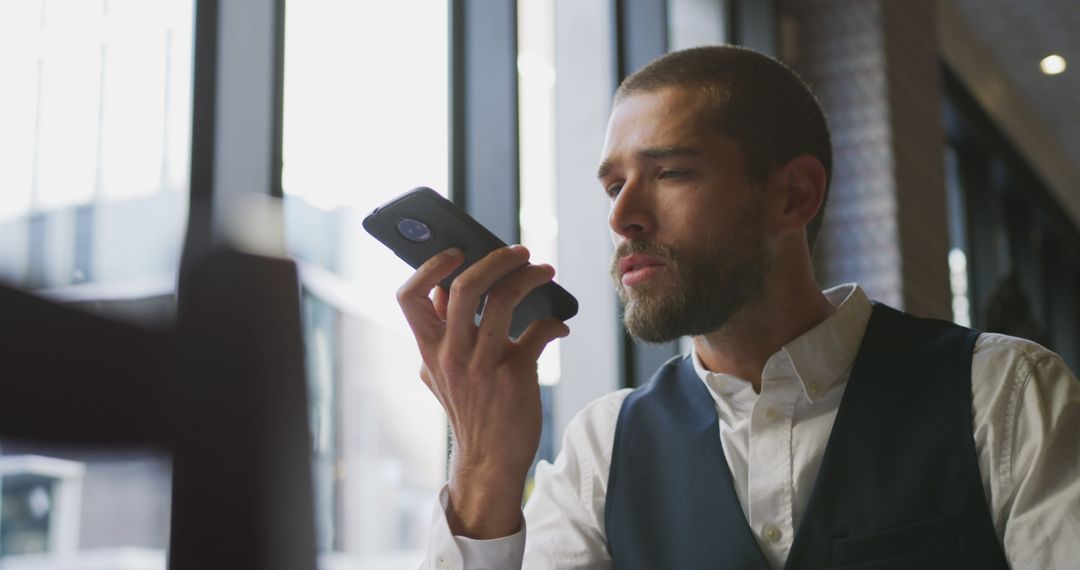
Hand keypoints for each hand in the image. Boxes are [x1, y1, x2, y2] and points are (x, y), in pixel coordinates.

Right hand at [396, 245, 569, 537]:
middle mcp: (451, 354)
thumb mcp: (438, 372)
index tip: (456, 251)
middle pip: (464, 287)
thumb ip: (439, 332)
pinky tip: (559, 324)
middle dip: (496, 259)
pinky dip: (554, 322)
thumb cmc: (469, 410)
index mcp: (429, 349)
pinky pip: (539, 331)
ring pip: (503, 300)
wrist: (489, 461)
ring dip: (529, 277)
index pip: (410, 297)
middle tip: (519, 251)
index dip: (430, 267)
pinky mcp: (514, 375)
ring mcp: (482, 364)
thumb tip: (444, 288)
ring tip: (545, 271)